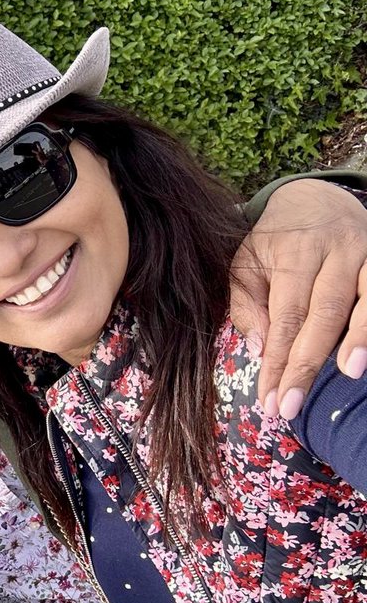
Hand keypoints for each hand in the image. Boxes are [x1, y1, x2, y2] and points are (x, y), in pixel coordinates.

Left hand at [229, 179, 366, 418]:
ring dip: (360, 336)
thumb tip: (262, 346)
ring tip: (349, 371)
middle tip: (292, 404)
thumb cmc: (274, 242)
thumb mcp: (245, 263)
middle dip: (307, 363)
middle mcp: (336, 253)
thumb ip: (248, 303)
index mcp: (294, 254)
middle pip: (324, 313)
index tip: (270, 399)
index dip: (279, 360)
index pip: (285, 316)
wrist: (315, 198)